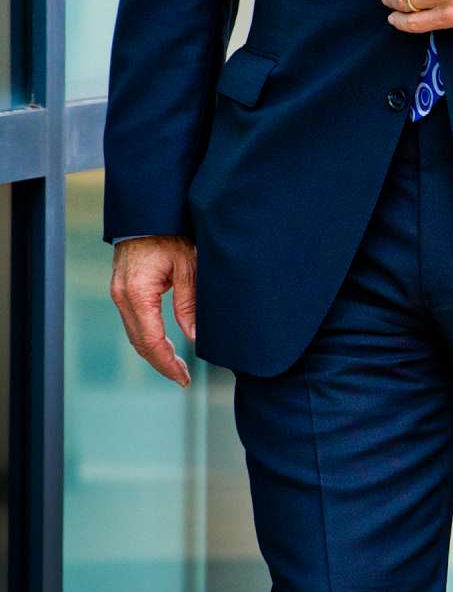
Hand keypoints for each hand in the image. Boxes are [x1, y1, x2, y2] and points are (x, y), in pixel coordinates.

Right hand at [111, 235, 197, 388]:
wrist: (148, 212)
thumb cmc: (170, 233)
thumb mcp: (188, 266)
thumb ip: (189, 303)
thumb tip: (193, 335)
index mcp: (137, 293)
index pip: (151, 340)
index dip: (167, 363)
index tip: (183, 378)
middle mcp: (122, 297)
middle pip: (140, 342)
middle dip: (161, 363)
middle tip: (182, 378)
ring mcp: (119, 293)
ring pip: (135, 334)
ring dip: (154, 352)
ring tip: (176, 367)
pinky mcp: (123, 290)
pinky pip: (134, 322)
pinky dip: (148, 337)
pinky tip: (164, 345)